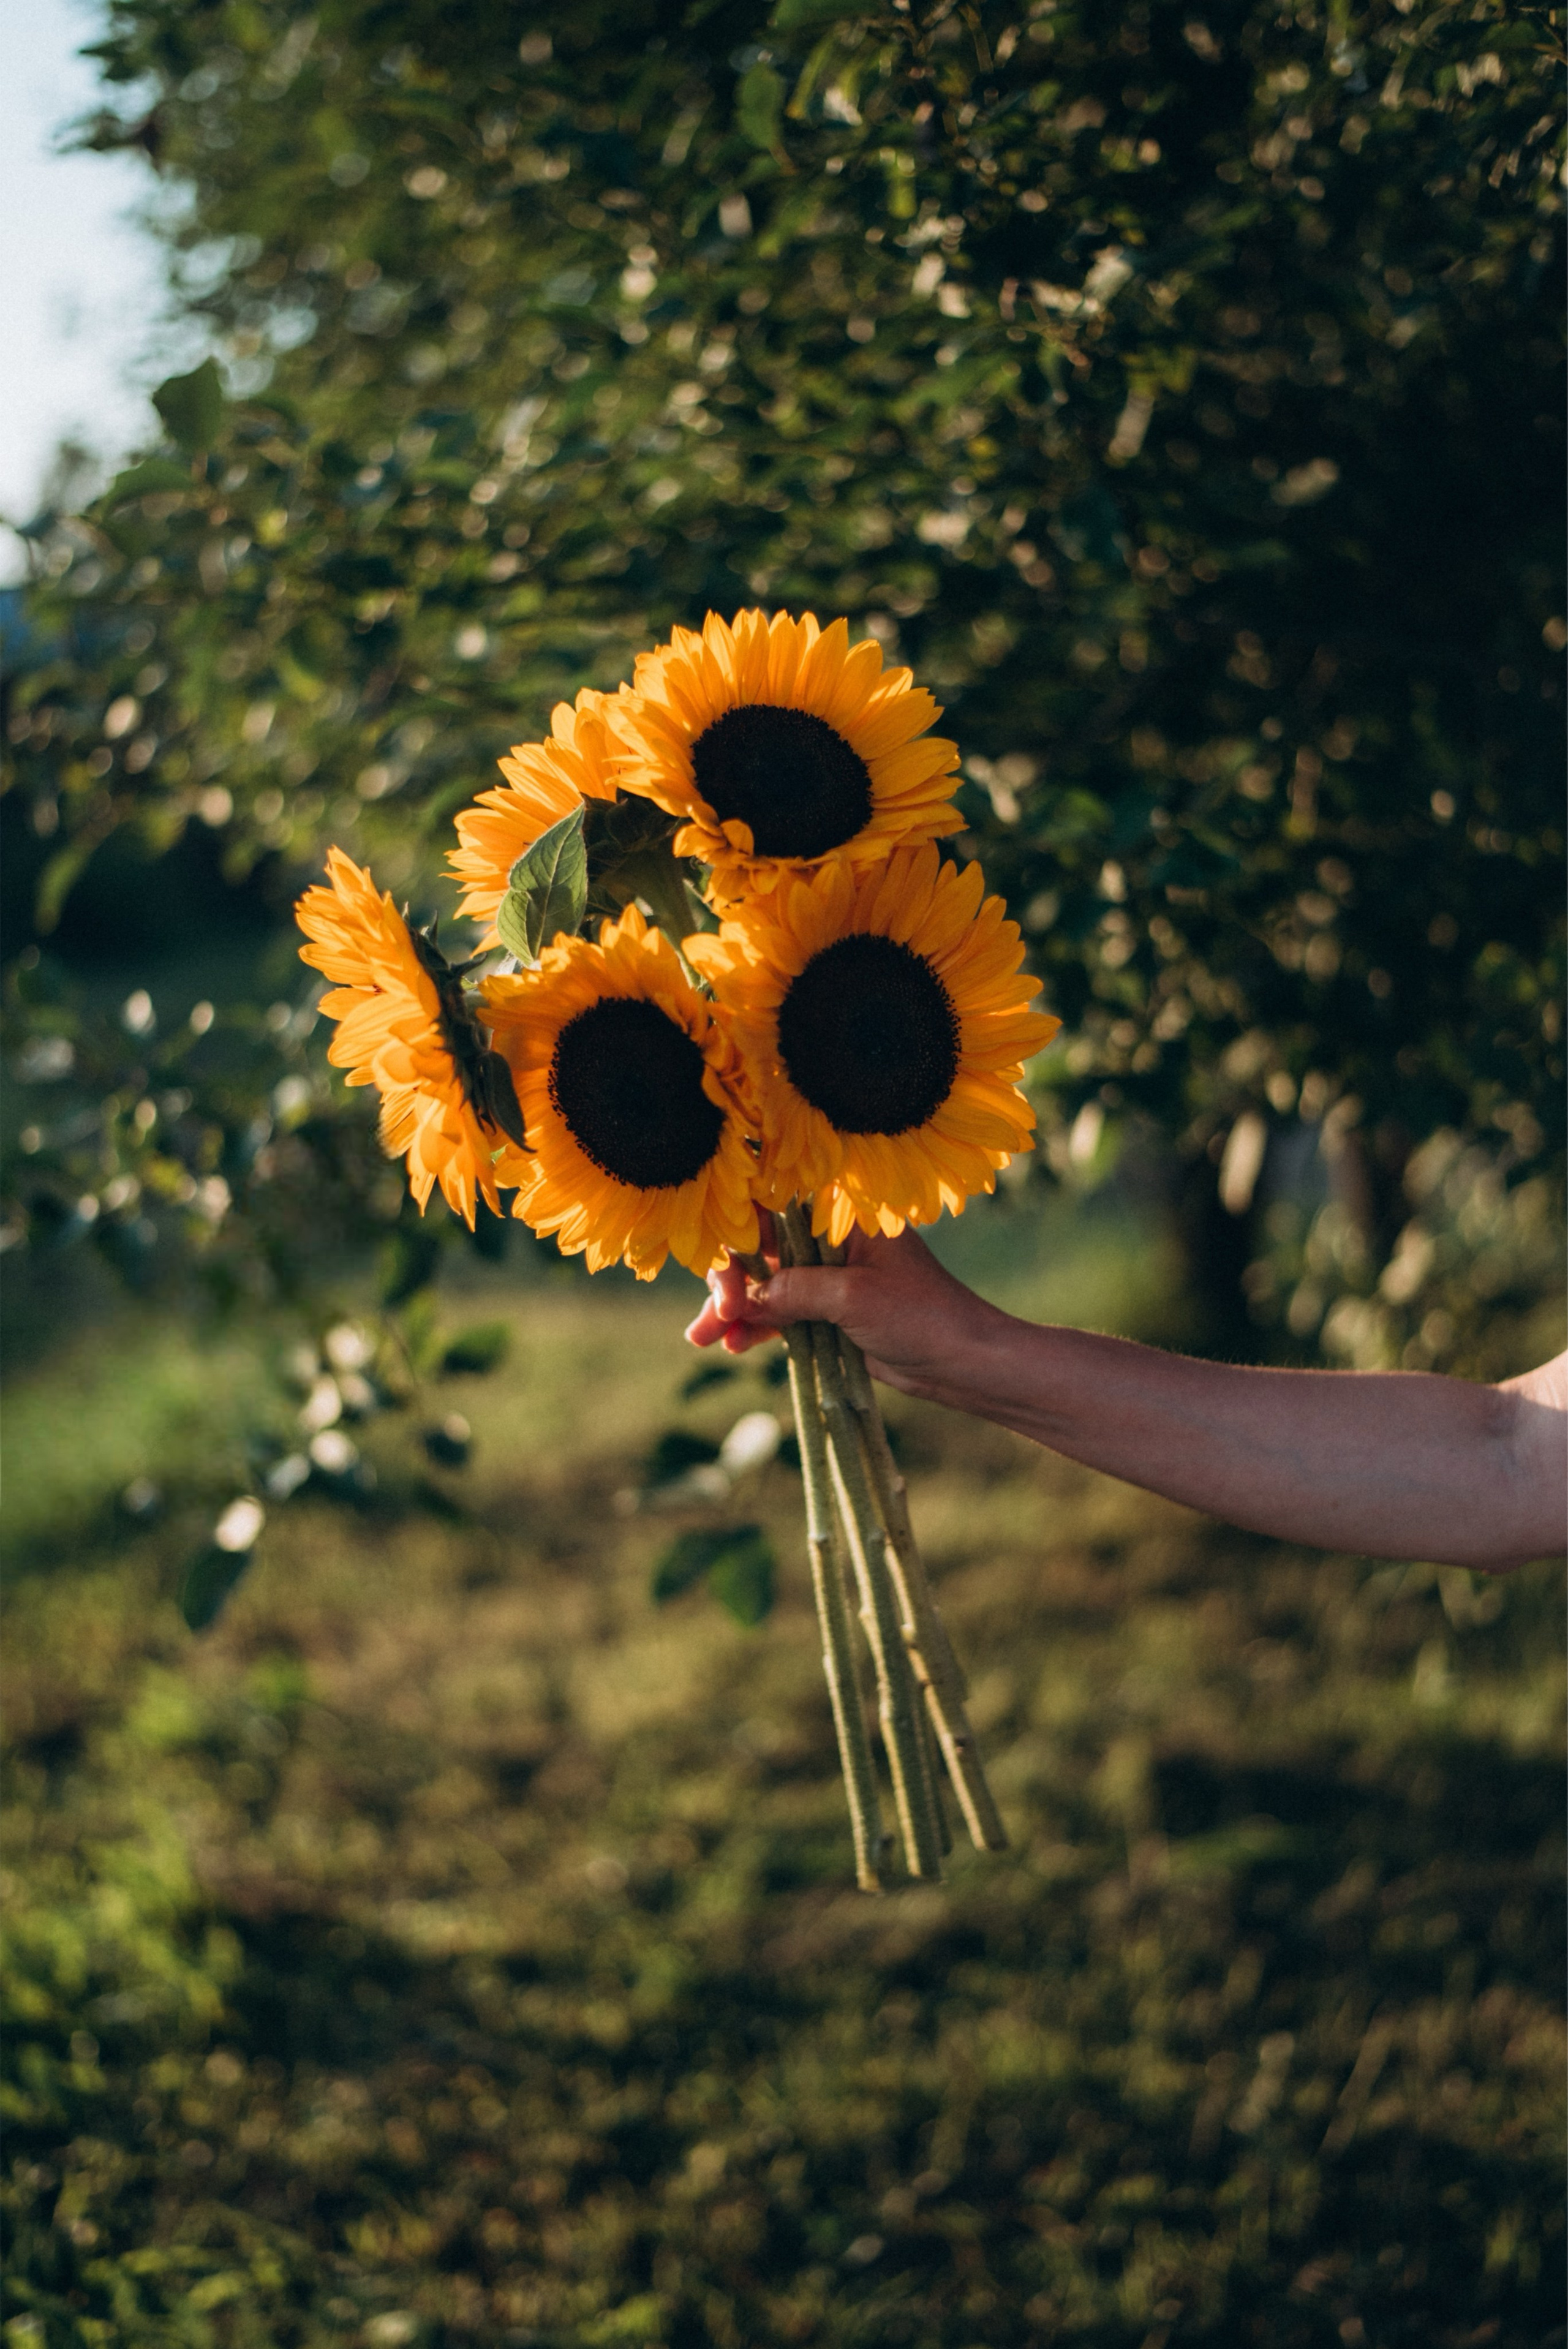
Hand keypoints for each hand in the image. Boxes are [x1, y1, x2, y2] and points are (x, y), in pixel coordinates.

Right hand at [684, 1222, 1000, 1400]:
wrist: (962, 1362)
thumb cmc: (922, 1315)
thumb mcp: (855, 1298)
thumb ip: (795, 1290)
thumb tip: (745, 1296)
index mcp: (842, 1214)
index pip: (771, 1209)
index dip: (738, 1238)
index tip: (728, 1281)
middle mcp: (828, 1237)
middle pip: (758, 1245)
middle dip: (729, 1279)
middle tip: (717, 1316)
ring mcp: (825, 1274)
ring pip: (761, 1282)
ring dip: (731, 1309)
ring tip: (701, 1339)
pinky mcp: (824, 1310)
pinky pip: (776, 1313)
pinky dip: (753, 1327)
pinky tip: (731, 1346)